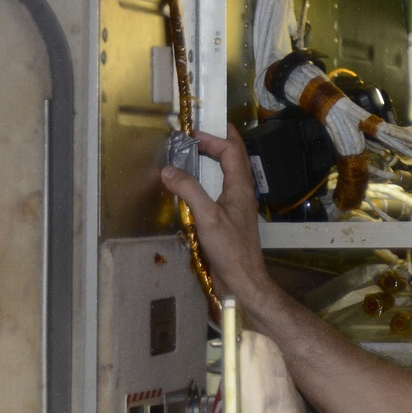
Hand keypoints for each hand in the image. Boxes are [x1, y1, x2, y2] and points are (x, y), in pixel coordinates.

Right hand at [159, 132, 273, 307]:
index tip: (192, 134)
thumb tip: (169, 170)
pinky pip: (223, 188)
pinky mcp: (230, 218)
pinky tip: (198, 184)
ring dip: (217, 158)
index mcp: (241, 187)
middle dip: (220, 141)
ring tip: (198, 151)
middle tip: (200, 133)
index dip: (214, 138)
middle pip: (236, 158)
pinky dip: (211, 177)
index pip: (231, 151)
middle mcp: (242, 192)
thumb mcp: (207, 217)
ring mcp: (237, 205)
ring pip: (231, 173)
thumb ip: (189, 191)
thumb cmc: (230, 249)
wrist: (243, 279)